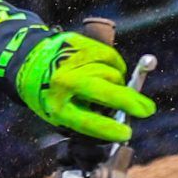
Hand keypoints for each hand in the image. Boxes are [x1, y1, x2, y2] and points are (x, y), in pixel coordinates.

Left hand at [12, 30, 157, 142]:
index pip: (88, 121)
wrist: (30, 60)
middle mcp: (64, 81)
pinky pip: (111, 58)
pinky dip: (118, 69)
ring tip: (119, 93)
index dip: (110, 130)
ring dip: (121, 87)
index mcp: (57, 105)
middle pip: (105, 92)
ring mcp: (73, 60)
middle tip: (147, 111)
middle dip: (129, 103)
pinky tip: (114, 75)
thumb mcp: (63, 113)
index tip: (126, 133)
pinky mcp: (81, 44)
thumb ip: (90, 118)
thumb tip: (124, 121)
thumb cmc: (53, 94)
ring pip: (112, 75)